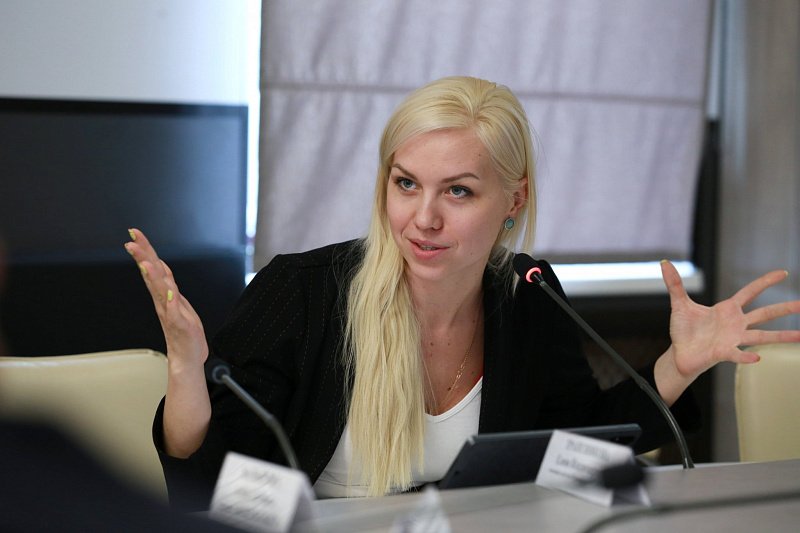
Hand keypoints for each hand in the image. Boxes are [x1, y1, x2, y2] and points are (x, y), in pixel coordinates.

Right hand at [124, 228, 208, 367]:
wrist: (187, 358)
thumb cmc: (183, 332)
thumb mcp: (177, 301)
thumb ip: (167, 283)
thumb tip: (159, 264)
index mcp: (163, 295)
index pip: (152, 267)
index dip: (144, 250)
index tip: (135, 234)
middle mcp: (163, 302)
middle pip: (151, 275)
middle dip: (143, 256)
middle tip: (132, 241)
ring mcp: (170, 312)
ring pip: (160, 290)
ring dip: (153, 275)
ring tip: (146, 261)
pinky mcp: (180, 324)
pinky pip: (174, 311)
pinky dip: (171, 301)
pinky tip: (170, 291)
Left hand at [661, 260, 799, 379]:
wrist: (679, 354)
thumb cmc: (684, 331)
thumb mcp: (679, 304)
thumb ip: (675, 284)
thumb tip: (664, 262)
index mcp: (727, 309)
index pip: (750, 292)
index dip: (766, 282)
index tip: (784, 272)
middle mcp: (736, 323)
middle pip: (765, 313)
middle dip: (786, 308)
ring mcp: (733, 338)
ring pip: (762, 336)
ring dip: (781, 336)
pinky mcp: (723, 352)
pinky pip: (737, 354)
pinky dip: (746, 355)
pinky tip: (757, 357)